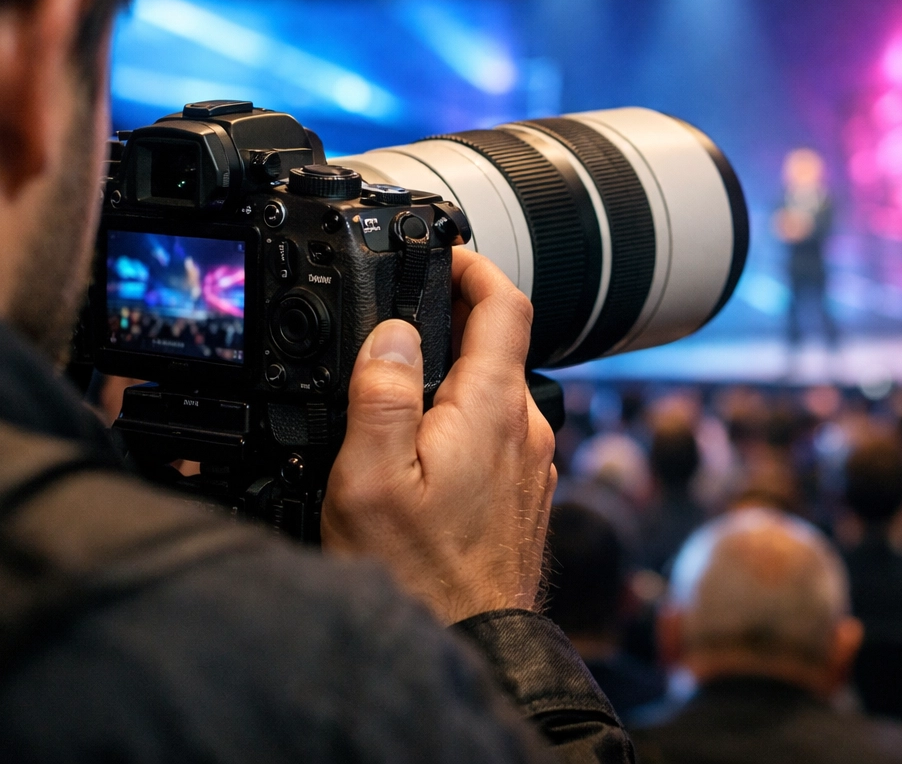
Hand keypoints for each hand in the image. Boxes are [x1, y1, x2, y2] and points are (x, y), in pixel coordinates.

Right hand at [321, 249, 556, 623]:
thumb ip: (382, 394)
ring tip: (400, 383)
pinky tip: (423, 446)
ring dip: (456, 374)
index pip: (507, 305)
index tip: (442, 255)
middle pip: (499, 346)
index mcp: (493, 408)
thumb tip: (392, 332)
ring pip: (497, 394)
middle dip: (453, 321)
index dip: (475, 267)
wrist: (471, 647)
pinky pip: (498, 435)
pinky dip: (463, 419)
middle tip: (401, 317)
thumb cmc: (419, 574)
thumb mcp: (370, 478)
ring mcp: (531, 464)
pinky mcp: (525, 495)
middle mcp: (526, 429)